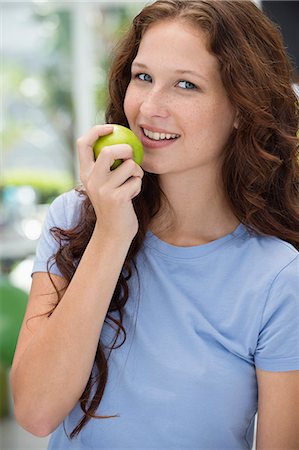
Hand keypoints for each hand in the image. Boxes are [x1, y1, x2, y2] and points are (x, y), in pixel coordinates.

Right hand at [77, 124, 143, 241]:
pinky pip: (136, 181)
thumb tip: (120, 138)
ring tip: (133, 180)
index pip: (83, 144)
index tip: (110, 127)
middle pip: (108, 152)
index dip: (96, 131)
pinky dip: (138, 185)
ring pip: (128, 166)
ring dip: (136, 171)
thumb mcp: (104, 183)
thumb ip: (106, 165)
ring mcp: (103, 190)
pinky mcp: (117, 199)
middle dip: (125, 150)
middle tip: (131, 155)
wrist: (114, 232)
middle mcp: (91, 180)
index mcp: (85, 173)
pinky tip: (132, 194)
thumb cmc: (113, 203)